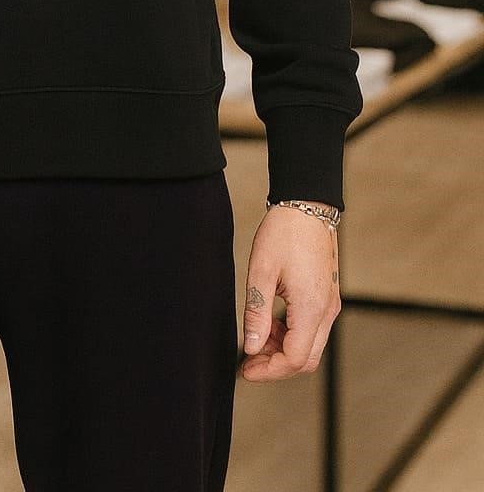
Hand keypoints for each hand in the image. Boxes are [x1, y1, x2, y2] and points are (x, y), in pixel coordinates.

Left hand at [239, 204, 340, 381]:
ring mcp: (331, 304)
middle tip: (248, 361)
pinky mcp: (328, 297)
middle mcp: (327, 311)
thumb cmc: (283, 233)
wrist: (307, 205)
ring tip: (256, 337)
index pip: (295, 359)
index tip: (245, 369)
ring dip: (283, 349)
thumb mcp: (261, 272)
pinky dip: (292, 335)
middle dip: (276, 365)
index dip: (269, 371)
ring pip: (310, 346)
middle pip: (306, 359)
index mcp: (311, 307)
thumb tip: (252, 349)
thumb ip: (257, 313)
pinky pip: (313, 329)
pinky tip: (272, 322)